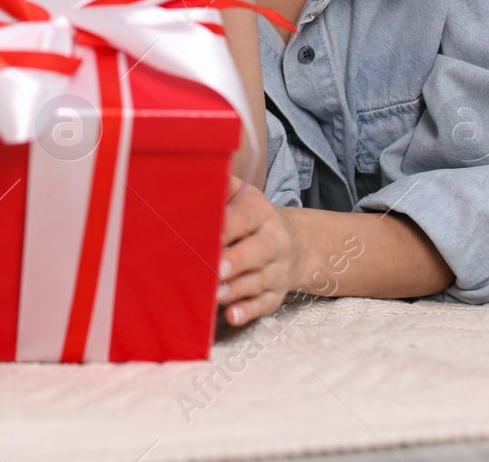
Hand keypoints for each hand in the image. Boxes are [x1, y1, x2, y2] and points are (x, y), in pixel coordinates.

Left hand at [217, 177, 297, 326]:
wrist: (295, 244)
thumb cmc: (251, 218)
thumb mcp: (242, 195)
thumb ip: (221, 186)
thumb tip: (193, 172)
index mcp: (262, 214)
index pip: (248, 217)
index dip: (231, 225)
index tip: (215, 233)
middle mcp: (274, 242)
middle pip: (258, 251)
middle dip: (237, 260)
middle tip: (217, 267)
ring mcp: (277, 270)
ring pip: (259, 281)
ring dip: (237, 289)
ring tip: (215, 294)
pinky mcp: (275, 295)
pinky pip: (264, 305)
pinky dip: (248, 312)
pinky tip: (231, 316)